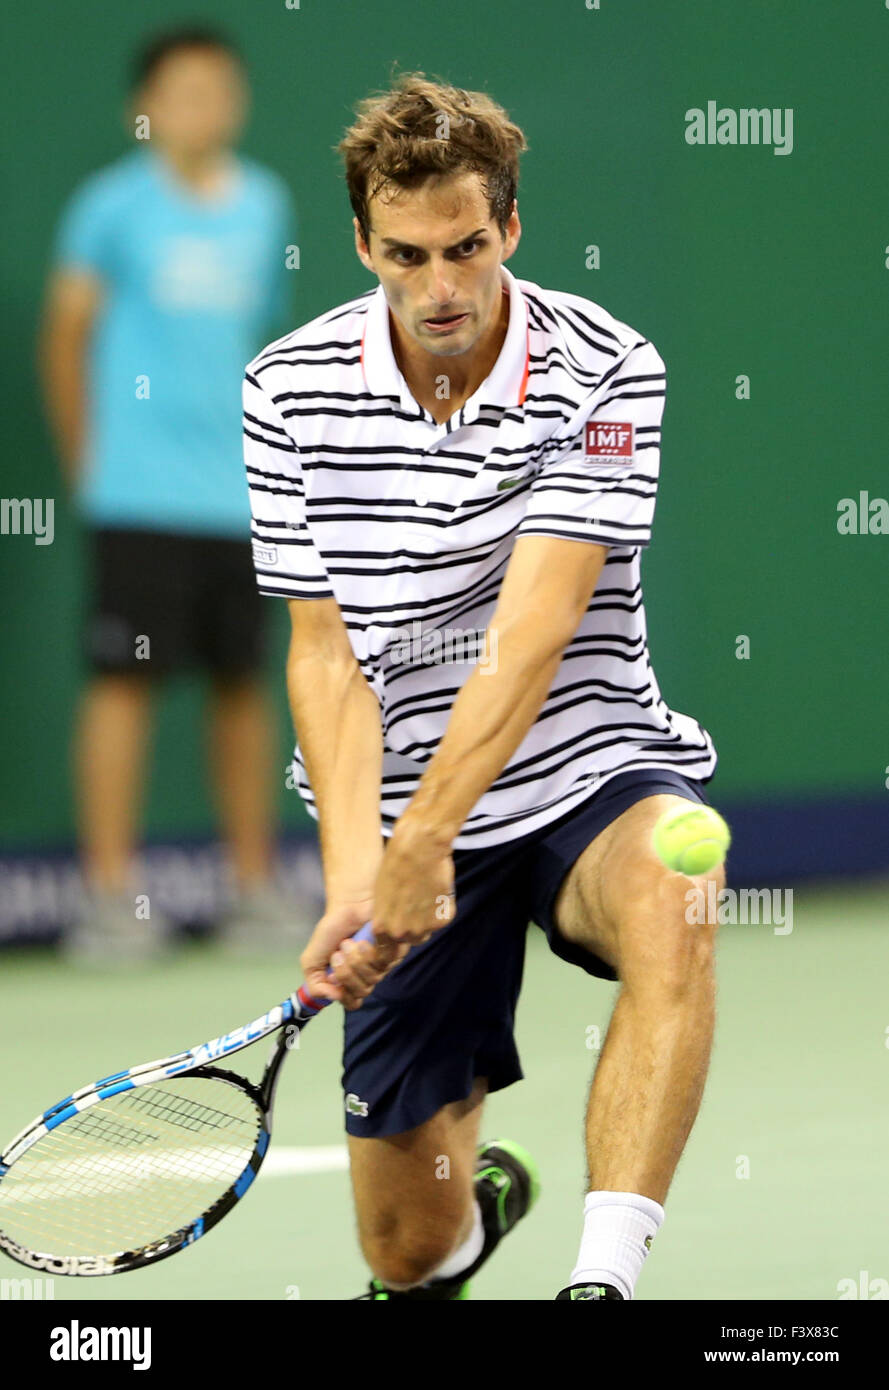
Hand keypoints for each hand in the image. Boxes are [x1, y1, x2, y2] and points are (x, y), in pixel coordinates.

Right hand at [300, 897, 408, 1010]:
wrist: (348, 905)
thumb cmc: (333, 929)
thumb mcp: (312, 959)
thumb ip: (314, 983)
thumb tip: (333, 997)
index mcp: (350, 980)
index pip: (353, 1002)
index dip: (344, 995)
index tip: (333, 978)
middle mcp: (369, 975)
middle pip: (362, 991)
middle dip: (346, 973)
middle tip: (338, 953)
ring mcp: (384, 964)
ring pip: (373, 978)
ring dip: (355, 959)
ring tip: (349, 942)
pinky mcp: (396, 951)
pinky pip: (384, 963)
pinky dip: (369, 952)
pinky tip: (363, 940)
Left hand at [370, 817, 456, 948]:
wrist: (419, 848)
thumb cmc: (395, 864)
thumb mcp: (381, 893)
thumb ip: (386, 914)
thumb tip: (392, 922)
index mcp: (382, 926)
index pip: (386, 947)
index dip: (393, 936)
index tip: (400, 925)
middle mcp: (401, 932)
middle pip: (409, 940)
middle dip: (411, 927)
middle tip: (415, 905)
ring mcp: (423, 928)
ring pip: (427, 932)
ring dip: (427, 920)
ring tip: (425, 895)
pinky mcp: (442, 919)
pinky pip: (441, 919)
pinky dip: (441, 909)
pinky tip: (436, 889)